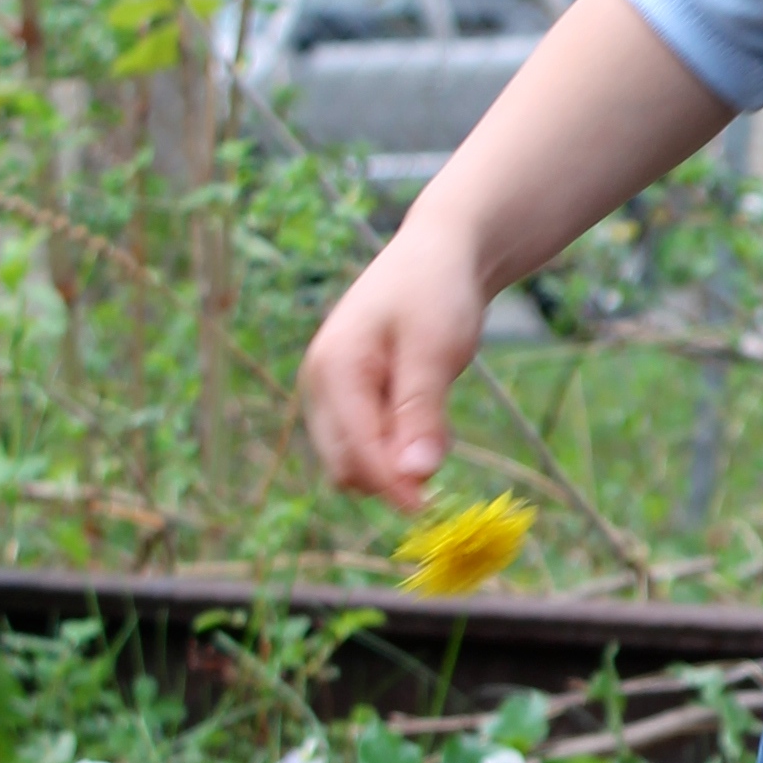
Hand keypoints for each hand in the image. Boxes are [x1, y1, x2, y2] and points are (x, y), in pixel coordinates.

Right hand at [299, 224, 488, 510]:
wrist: (440, 254)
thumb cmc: (438, 293)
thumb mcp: (435, 349)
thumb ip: (422, 411)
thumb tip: (416, 476)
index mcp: (333, 369)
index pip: (353, 452)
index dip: (390, 486)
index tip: (429, 508)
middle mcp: (320, 384)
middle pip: (346, 466)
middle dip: (392, 475)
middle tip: (442, 449)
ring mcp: (330, 392)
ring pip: (355, 461)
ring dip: (396, 463)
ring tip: (436, 421)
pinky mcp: (350, 398)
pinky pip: (367, 444)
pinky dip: (398, 447)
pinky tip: (428, 419)